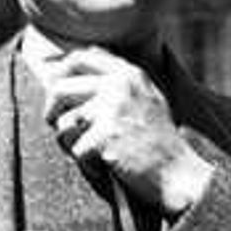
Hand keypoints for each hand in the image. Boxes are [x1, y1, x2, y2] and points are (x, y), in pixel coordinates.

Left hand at [28, 46, 216, 216]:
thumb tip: (73, 70)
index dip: (61, 71)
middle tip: (55, 123)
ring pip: (64, 122)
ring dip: (71, 141)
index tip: (56, 88)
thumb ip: (118, 82)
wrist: (178, 173)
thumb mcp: (147, 99)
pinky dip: (86, 163)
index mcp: (130, 74)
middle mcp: (119, 86)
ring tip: (92, 150)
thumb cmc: (160, 141)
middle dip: (52, 109)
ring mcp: (111, 111)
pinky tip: (106, 166)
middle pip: (60, 87)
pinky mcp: (104, 137)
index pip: (81, 58)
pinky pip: (74, 149)